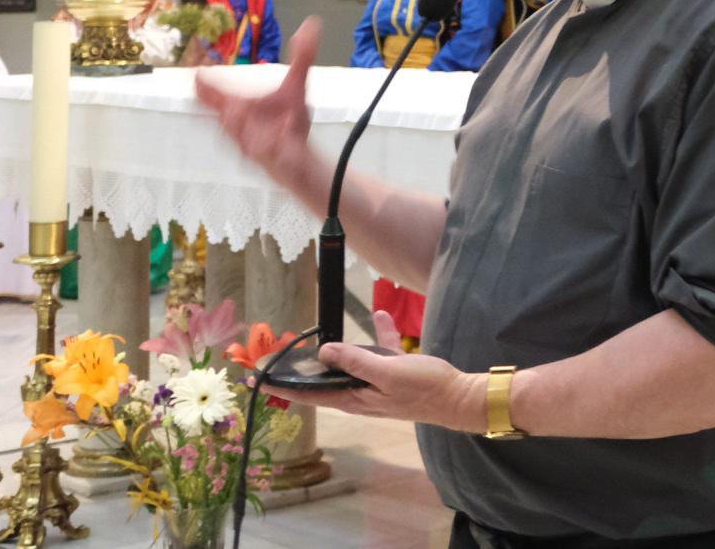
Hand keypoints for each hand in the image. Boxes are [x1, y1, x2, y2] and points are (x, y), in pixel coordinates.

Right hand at [194, 18, 320, 188]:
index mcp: (242, 109)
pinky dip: (277, 143)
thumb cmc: (290, 125)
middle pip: (229, 120)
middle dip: (228, 109)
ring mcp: (259, 148)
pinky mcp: (276, 164)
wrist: (302, 163)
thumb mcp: (297, 87)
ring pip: (248, 141)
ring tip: (241, 112)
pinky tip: (287, 127)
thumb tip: (311, 23)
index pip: (217, 96)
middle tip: (228, 100)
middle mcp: (244, 129)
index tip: (197, 74)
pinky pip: (274, 156)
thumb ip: (301, 57)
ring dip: (247, 128)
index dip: (205, 86)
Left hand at [266, 310, 483, 430]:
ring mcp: (377, 384)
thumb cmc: (422, 388)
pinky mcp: (395, 374)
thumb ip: (355, 362)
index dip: (282, 386)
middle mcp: (360, 394)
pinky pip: (379, 354)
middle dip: (301, 370)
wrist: (458, 396)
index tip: (256, 379)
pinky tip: (380, 316)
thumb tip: (324, 352)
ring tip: (318, 339)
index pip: (308, 394)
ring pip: (349, 367)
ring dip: (336, 353)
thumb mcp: (387, 372)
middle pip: (323, 382)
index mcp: (354, 398)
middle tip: (279, 356)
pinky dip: (377, 336)